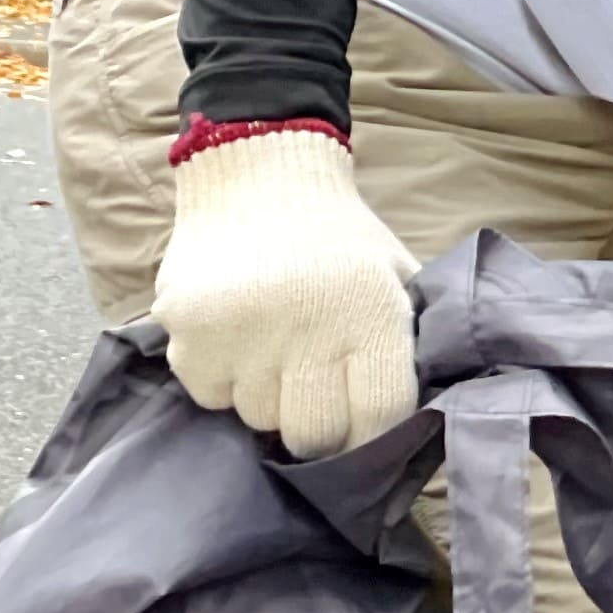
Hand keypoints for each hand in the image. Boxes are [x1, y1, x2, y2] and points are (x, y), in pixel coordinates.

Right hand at [151, 128, 419, 457]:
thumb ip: (414, 340)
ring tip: (277, 354)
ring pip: (258, 417)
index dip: (374, 434)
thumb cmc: (340, 240)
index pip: (379, 416)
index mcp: (371, 313)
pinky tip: (238, 343)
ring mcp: (241, 335)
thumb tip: (426, 415)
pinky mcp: (187, 335)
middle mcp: (306, 328)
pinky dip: (224, 382)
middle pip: (314, 433)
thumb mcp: (397, 275)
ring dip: (270, 399)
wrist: (257, 177)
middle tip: (318, 397)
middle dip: (320, 427)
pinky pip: (210, 396)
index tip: (365, 427)